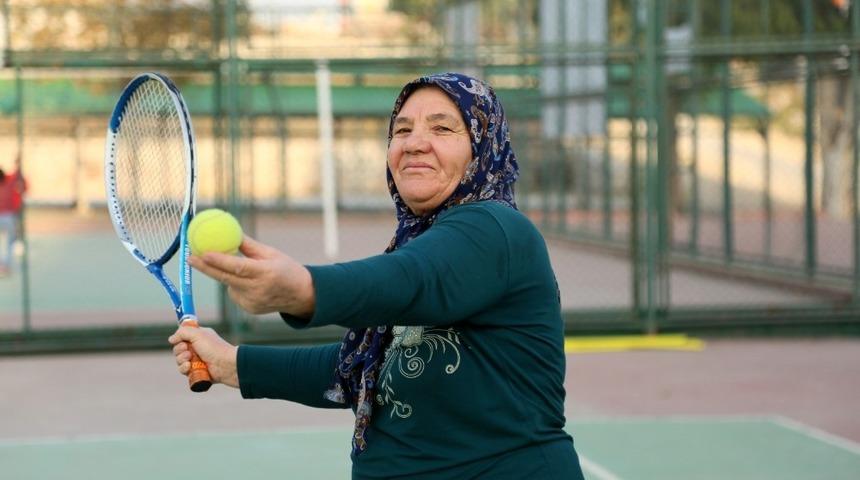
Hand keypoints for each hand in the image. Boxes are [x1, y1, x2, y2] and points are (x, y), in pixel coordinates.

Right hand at [169, 325, 238, 387]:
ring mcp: (196, 360)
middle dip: (179, 350)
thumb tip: (171, 339)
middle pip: (178, 349)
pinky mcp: (196, 371)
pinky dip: (184, 368)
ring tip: (189, 359)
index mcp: (199, 337)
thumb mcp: (198, 334)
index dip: (179, 339)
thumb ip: (182, 332)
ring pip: (179, 360)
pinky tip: (189, 367)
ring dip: (181, 359)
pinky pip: (183, 370)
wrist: (226, 365)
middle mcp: (197, 348)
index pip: (183, 336)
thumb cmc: (214, 348)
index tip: (182, 340)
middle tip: (187, 350)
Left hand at [188, 235, 314, 317]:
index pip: (237, 267)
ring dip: (227, 275)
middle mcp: (258, 290)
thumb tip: (227, 230)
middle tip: (190, 257)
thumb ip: (247, 245)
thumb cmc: (286, 269)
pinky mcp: (249, 309)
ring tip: (247, 271)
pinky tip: (251, 284)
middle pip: (225, 278)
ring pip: (229, 285)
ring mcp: (252, 302)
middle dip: (205, 267)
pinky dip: (236, 285)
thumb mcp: (271, 253)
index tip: (202, 252)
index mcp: (266, 273)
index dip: (218, 261)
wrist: (301, 295)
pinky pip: (234, 293)